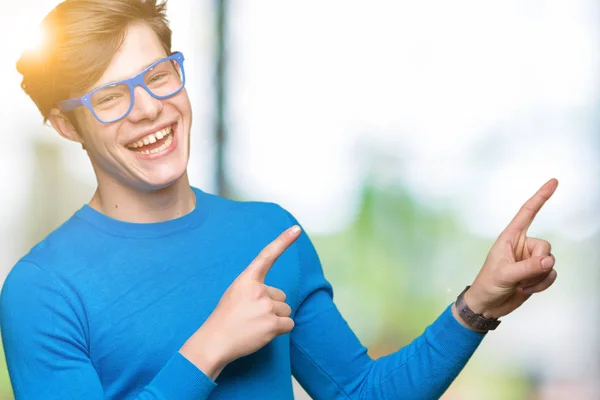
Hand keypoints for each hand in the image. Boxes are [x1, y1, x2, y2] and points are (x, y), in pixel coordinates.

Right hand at [179, 225, 300, 378]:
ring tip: (255, 325)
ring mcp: (266, 307)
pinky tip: (263, 333)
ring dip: (276, 319)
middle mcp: (258, 290)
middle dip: (272, 306)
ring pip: (286, 310)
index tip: (296, 229)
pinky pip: (289, 324)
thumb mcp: (235, 293)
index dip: (283, 241)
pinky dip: (280, 330)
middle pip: (281, 295)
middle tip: (252, 316)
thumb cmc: (225, 318)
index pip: (267, 256)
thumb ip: (254, 289)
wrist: (215, 342)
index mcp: (247, 279)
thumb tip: (275, 296)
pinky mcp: (273, 324)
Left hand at [463, 178, 558, 319]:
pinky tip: (526, 289)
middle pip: (545, 246)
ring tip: (519, 284)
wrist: (488, 305)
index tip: (553, 181)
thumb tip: (550, 260)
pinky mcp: (537, 273)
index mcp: (510, 238)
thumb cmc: (488, 284)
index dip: (540, 197)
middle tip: (520, 276)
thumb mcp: (505, 274)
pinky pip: (551, 275)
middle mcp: (522, 246)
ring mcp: (530, 260)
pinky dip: (542, 284)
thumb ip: (528, 267)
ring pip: (550, 262)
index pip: (527, 213)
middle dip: (537, 264)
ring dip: (537, 277)